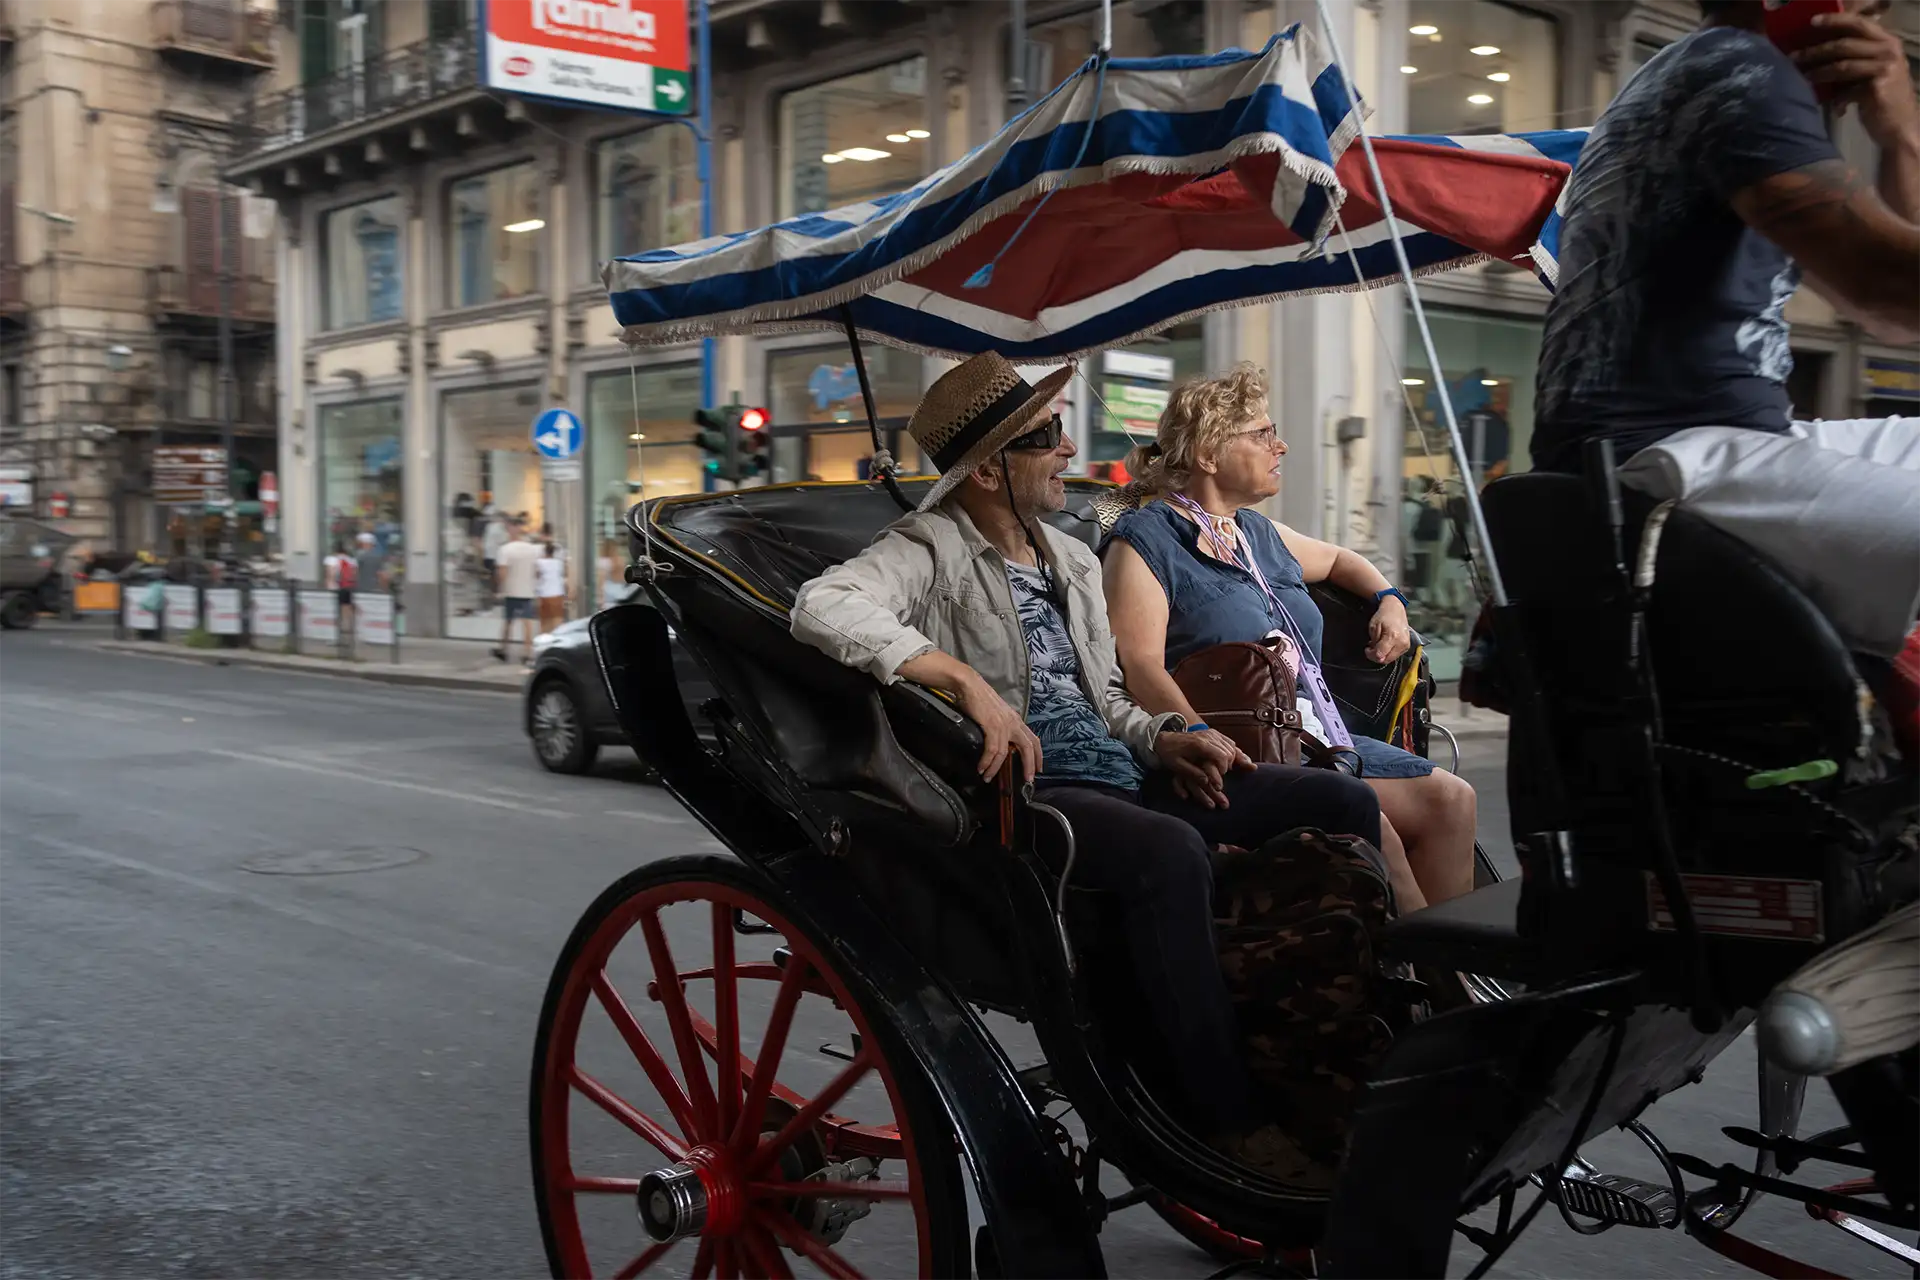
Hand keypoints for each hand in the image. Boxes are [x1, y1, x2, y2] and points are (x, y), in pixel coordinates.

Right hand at [953, 673, 1041, 783]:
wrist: (969, 685)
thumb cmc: (979, 698)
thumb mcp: (996, 714)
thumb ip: (1001, 726)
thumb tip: (998, 741)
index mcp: (1016, 720)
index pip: (1033, 739)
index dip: (1038, 755)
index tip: (1038, 769)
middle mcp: (1013, 723)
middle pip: (1028, 747)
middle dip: (1029, 765)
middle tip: (1027, 780)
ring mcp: (1004, 725)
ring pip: (1005, 753)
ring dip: (996, 768)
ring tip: (988, 777)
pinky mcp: (992, 726)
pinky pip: (993, 750)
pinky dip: (987, 762)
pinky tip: (982, 768)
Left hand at [1154, 729, 1252, 808]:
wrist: (1165, 739)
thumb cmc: (1170, 754)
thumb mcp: (1177, 766)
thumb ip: (1193, 773)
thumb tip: (1207, 781)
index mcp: (1200, 745)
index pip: (1222, 756)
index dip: (1224, 769)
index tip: (1219, 777)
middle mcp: (1208, 736)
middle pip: (1229, 751)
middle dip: (1228, 765)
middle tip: (1221, 774)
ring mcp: (1211, 733)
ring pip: (1231, 746)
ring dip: (1231, 758)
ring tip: (1223, 768)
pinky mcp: (1212, 732)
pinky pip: (1228, 741)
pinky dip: (1231, 750)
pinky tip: (1227, 759)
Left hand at [1366, 596, 1411, 663]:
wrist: (1395, 609)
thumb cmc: (1383, 616)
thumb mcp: (1373, 627)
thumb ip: (1374, 642)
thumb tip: (1375, 654)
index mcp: (1392, 636)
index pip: (1380, 655)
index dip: (1371, 655)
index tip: (1367, 649)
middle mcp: (1401, 642)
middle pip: (1386, 660)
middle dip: (1376, 656)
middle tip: (1371, 648)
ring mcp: (1406, 645)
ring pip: (1390, 659)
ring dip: (1382, 655)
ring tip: (1378, 645)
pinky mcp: (1407, 646)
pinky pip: (1395, 655)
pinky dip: (1388, 653)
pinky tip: (1384, 645)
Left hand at [1794, 12, 1919, 147]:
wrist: (1900, 127)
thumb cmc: (1881, 99)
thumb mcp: (1872, 72)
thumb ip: (1854, 59)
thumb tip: (1816, 54)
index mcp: (1888, 42)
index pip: (1859, 23)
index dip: (1834, 20)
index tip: (1811, 22)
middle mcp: (1889, 50)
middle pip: (1844, 45)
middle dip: (1815, 51)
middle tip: (1794, 57)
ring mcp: (1885, 68)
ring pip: (1842, 66)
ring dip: (1818, 73)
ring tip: (1803, 77)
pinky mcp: (1877, 88)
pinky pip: (1846, 91)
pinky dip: (1836, 100)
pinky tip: (1834, 108)